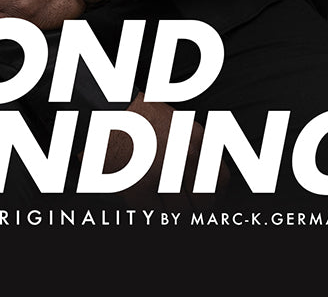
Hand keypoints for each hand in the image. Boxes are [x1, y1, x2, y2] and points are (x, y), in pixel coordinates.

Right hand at [105, 94, 224, 208]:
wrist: (107, 111)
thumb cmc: (142, 118)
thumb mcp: (180, 124)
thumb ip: (198, 150)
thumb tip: (211, 186)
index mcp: (197, 139)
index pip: (220, 181)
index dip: (216, 196)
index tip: (210, 200)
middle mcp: (184, 155)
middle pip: (203, 201)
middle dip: (196, 207)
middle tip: (185, 204)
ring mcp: (162, 172)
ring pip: (182, 212)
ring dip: (174, 211)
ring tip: (164, 200)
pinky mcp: (140, 187)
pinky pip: (157, 214)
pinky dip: (155, 212)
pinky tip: (148, 200)